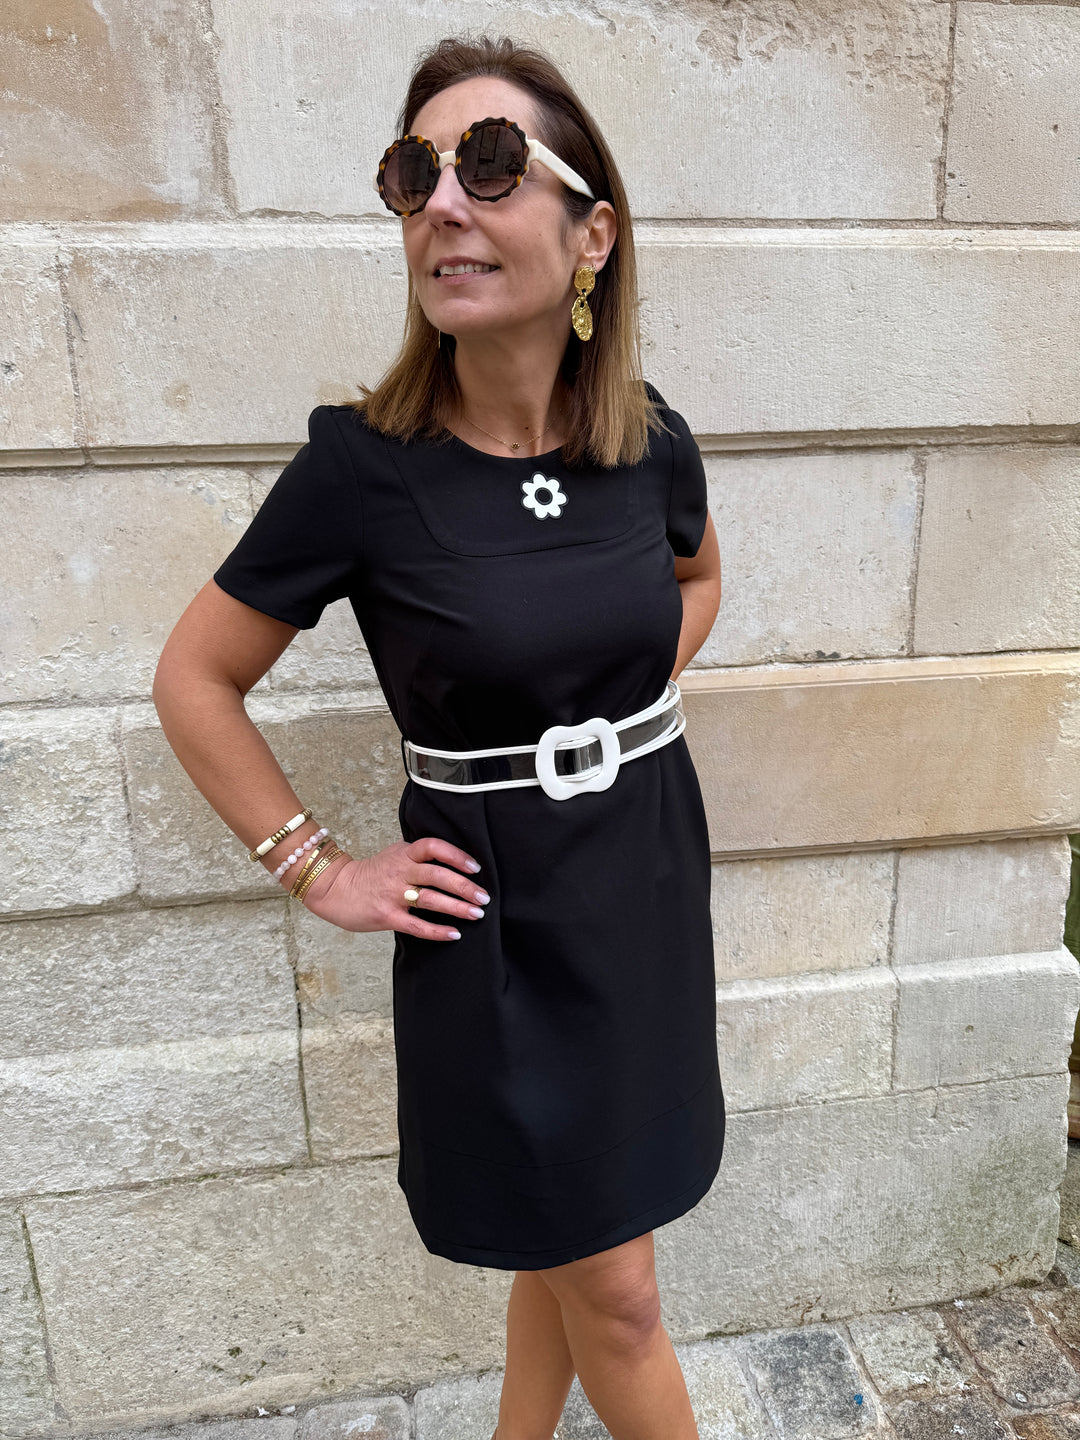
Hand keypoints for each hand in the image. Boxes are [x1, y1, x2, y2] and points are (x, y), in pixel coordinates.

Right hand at [297, 837, 488, 940]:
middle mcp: (399, 872)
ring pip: (430, 899)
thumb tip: (453, 860)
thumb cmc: (370, 874)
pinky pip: (417, 925)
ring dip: (457, 907)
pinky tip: (453, 934)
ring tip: (477, 914)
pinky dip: (437, 931)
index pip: (433, 847)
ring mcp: (392, 894)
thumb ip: (418, 856)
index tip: (475, 867)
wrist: (335, 889)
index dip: (456, 855)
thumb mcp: (394, 855)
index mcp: (403, 854)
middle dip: (464, 886)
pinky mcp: (387, 916)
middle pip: (437, 874)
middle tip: (484, 897)